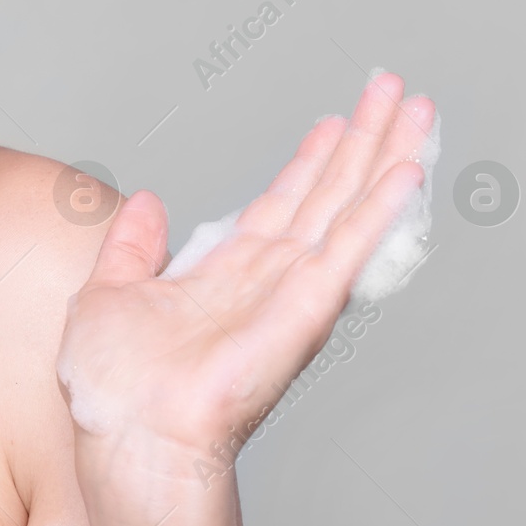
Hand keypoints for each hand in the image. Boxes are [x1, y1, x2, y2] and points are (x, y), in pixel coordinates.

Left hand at [57, 73, 434, 522]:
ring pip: (348, 207)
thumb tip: (147, 203)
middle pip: (328, 193)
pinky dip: (379, 209)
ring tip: (416, 109)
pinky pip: (349, 249)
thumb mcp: (109, 293)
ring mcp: (292, 291)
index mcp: (226, 273)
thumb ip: (133, 247)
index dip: (311, 160)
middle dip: (363, 140)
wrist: (129, 434)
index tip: (337, 122)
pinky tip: (406, 171)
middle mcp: (268, 279)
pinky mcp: (305, 308)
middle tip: (394, 91)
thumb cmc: (117, 391)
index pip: (283, 202)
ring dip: (385, 156)